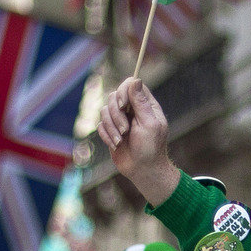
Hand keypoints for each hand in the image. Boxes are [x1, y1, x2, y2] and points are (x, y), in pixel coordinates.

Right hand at [95, 77, 177, 204]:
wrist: (143, 170)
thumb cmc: (150, 148)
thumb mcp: (149, 123)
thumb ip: (141, 102)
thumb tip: (136, 79)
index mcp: (146, 104)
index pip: (131, 84)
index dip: (124, 91)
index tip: (124, 106)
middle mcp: (132, 109)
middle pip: (114, 96)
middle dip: (117, 115)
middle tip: (126, 130)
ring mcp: (120, 119)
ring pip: (105, 110)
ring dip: (111, 127)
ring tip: (120, 141)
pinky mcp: (111, 130)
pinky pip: (100, 125)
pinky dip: (107, 135)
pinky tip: (116, 145)